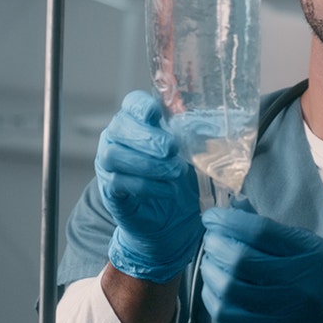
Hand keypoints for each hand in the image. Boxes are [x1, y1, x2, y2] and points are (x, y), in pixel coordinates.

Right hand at [96, 91, 202, 282]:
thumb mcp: (190, 154)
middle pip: (119, 127)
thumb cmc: (178, 177)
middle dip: (146, 137)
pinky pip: (119, 183)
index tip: (157, 113)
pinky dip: (146, 186)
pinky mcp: (110, 191)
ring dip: (147, 163)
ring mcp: (109, 165)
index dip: (142, 106)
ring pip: (115, 155)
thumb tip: (213, 126)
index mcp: (137, 122)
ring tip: (174, 172)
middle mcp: (116, 139)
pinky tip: (167, 190)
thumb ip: (195, 138)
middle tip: (171, 149)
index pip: (132, 104)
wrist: (168, 219)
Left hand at [199, 207, 322, 322]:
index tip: (212, 217)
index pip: (260, 232)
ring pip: (228, 287)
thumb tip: (235, 207)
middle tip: (211, 236)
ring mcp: (279, 313)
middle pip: (240, 260)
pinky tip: (215, 282)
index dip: (228, 220)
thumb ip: (275, 230)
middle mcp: (296, 285)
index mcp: (311, 257)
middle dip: (216, 243)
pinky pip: (226, 312)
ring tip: (211, 257)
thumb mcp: (314, 249)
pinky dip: (211, 293)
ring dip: (210, 267)